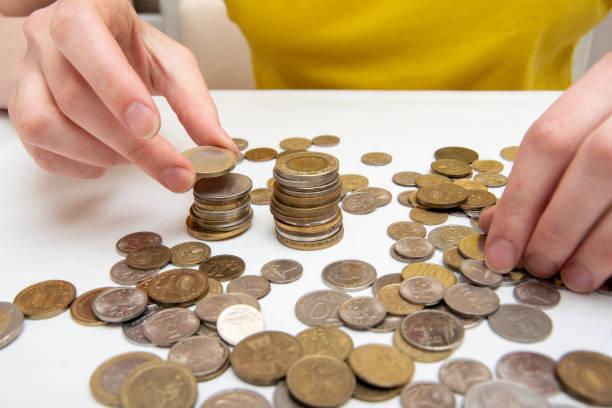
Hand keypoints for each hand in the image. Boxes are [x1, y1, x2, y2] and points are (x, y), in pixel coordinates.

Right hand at [8, 0, 237, 191]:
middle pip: (73, 97)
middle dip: (130, 144)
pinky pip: (38, 148)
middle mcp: (46, 39)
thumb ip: (196, 102)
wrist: (98, 44)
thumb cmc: (132, 48)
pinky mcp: (20, 109)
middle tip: (175, 172)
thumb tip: (220, 149)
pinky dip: (78, 165)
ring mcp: (27, 75)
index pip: (83, 37)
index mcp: (84, 12)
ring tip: (137, 158)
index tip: (151, 127)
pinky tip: (108, 160)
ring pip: (44, 125)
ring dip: (100, 154)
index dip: (115, 86)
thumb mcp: (171, 63)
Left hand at [480, 53, 611, 292]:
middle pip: (598, 161)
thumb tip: (495, 224)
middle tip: (538, 264)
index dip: (519, 203)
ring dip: (599, 246)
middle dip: (559, 225)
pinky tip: (610, 271)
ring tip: (574, 277)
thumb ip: (544, 167)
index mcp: (610, 79)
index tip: (500, 251)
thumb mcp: (584, 122)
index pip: (549, 140)